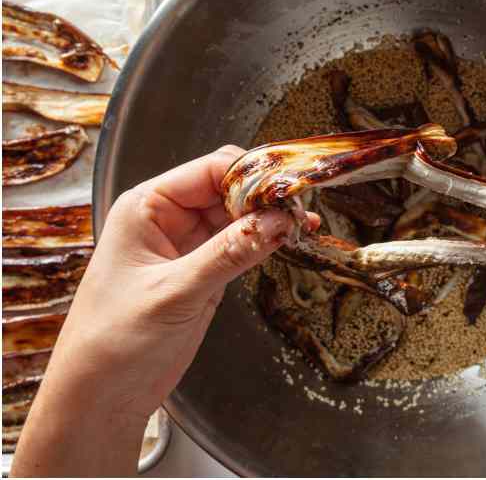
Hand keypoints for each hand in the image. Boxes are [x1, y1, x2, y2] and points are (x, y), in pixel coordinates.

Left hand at [11, 149, 294, 477]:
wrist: (100, 397)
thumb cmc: (112, 342)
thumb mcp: (175, 292)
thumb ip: (229, 253)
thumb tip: (277, 220)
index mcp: (147, 207)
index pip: (212, 169)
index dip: (253, 175)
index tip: (288, 190)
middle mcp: (167, 218)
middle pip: (231, 186)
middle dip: (267, 196)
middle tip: (301, 210)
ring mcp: (187, 243)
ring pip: (241, 213)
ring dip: (271, 217)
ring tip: (304, 225)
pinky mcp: (204, 269)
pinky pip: (242, 241)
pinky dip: (267, 239)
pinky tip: (291, 239)